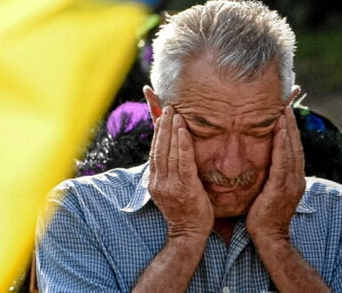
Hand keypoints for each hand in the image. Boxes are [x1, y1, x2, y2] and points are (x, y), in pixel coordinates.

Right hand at [148, 106, 212, 240]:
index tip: (159, 112)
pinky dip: (183, 144)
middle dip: (162, 125)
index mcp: (154, 179)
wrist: (188, 235)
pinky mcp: (185, 188)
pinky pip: (183, 162)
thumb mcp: (170, 189)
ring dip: (171, 130)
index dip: (156, 130)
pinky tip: (184, 130)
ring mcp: (170, 185)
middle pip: (159, 146)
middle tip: (168, 106)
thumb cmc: (184, 210)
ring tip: (175, 113)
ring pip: (169, 152)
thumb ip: (169, 171)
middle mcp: (158, 180)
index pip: (153, 149)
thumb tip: (171, 151)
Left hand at [246, 105, 304, 243]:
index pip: (292, 146)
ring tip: (283, 110)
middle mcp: (295, 177)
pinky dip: (283, 145)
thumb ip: (267, 172)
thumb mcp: (267, 188)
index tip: (284, 109)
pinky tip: (279, 131)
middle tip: (285, 103)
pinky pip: (283, 162)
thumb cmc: (262, 212)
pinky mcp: (282, 188)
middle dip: (290, 123)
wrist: (267, 236)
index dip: (289, 128)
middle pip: (295, 144)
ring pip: (292, 149)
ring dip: (288, 128)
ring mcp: (291, 183)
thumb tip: (258, 155)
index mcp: (292, 177)